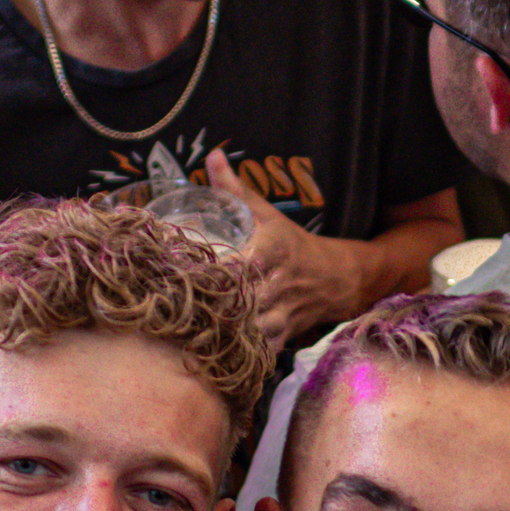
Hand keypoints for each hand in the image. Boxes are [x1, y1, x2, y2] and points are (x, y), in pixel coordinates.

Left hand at [204, 150, 346, 353]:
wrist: (334, 278)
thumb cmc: (290, 243)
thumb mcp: (266, 214)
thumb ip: (235, 189)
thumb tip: (211, 156)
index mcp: (271, 250)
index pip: (241, 263)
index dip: (215, 272)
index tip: (185, 274)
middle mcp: (278, 283)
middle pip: (241, 300)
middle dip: (212, 306)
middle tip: (175, 308)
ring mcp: (282, 313)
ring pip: (250, 329)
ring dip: (224, 333)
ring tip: (189, 334)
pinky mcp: (282, 336)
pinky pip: (259, 350)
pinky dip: (239, 354)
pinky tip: (212, 354)